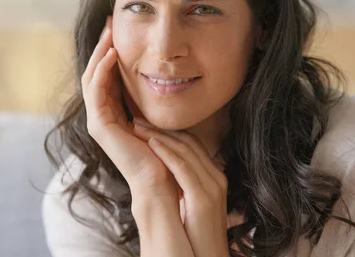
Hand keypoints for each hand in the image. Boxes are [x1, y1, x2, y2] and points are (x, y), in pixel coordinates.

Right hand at [81, 15, 178, 198]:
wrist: (162, 178)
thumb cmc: (166, 148)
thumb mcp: (159, 111)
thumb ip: (153, 94)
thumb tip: (165, 69)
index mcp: (115, 111)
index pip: (108, 74)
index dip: (111, 50)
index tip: (119, 28)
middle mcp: (103, 114)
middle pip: (96, 71)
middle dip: (102, 45)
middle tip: (110, 21)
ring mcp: (98, 120)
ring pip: (92, 77)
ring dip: (100, 52)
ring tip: (109, 31)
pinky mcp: (99, 125)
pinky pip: (96, 90)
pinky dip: (102, 70)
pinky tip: (112, 54)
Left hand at [133, 120, 230, 256]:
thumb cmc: (197, 235)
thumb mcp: (193, 203)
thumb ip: (185, 185)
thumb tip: (167, 173)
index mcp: (214, 176)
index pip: (192, 144)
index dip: (169, 131)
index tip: (147, 123)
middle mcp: (216, 177)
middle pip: (189, 141)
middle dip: (162, 128)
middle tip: (138, 119)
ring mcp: (213, 187)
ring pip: (186, 150)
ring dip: (159, 136)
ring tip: (137, 127)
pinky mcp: (204, 199)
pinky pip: (184, 168)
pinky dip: (167, 154)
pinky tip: (151, 144)